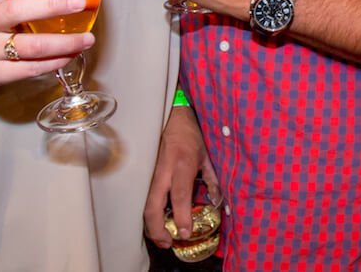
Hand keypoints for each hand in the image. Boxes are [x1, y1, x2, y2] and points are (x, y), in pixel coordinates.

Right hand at [143, 105, 221, 247]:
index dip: (182, 217)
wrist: (171, 118)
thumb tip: (216, 202)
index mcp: (182, 166)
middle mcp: (163, 172)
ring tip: (162, 237)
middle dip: (158, 230)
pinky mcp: (145, 175)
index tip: (185, 233)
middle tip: (168, 243)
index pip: (179, 196)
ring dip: (151, 226)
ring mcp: (151, 174)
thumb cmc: (190, 136)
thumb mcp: (205, 157)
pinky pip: (144, 198)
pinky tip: (157, 222)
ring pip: (144, 205)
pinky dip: (149, 214)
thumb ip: (211, 181)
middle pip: (152, 207)